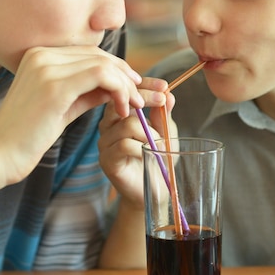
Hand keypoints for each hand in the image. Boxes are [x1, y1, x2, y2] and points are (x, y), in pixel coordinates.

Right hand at [0, 45, 145, 186]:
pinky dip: (119, 91)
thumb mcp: (63, 105)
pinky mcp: (55, 86)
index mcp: (39, 54)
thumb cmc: (28, 134)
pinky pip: (101, 76)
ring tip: (133, 107)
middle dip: (127, 75)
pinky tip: (122, 110)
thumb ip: (88, 91)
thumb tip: (117, 86)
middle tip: (140, 97)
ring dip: (126, 86)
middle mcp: (42, 54)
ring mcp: (47, 68)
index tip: (132, 88)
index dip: (117, 68)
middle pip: (100, 56)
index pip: (90, 53)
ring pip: (104, 65)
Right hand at [98, 76, 173, 208]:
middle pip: (122, 101)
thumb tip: (168, 94)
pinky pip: (125, 144)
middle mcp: (108, 124)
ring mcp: (105, 141)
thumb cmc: (158, 158)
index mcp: (120, 114)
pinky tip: (148, 154)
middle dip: (146, 99)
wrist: (154, 190)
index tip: (164, 86)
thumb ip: (163, 114)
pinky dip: (142, 147)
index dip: (145, 84)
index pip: (126, 90)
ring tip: (158, 144)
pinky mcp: (106, 159)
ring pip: (128, 124)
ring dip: (149, 132)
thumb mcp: (165, 131)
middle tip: (162, 103)